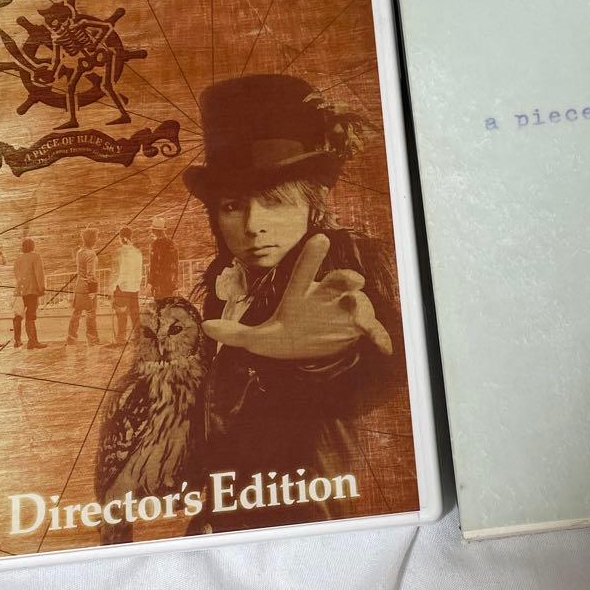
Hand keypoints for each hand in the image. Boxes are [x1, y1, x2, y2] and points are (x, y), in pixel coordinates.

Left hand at [202, 234, 392, 360]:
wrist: (309, 350)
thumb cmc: (286, 335)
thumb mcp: (259, 339)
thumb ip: (235, 333)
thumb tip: (205, 327)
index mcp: (302, 294)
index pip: (304, 272)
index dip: (311, 257)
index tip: (320, 239)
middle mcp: (326, 297)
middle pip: (337, 282)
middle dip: (345, 279)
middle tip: (352, 280)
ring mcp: (344, 313)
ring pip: (357, 303)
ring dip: (362, 308)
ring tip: (362, 320)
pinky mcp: (356, 330)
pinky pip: (372, 330)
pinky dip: (380, 337)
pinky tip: (384, 348)